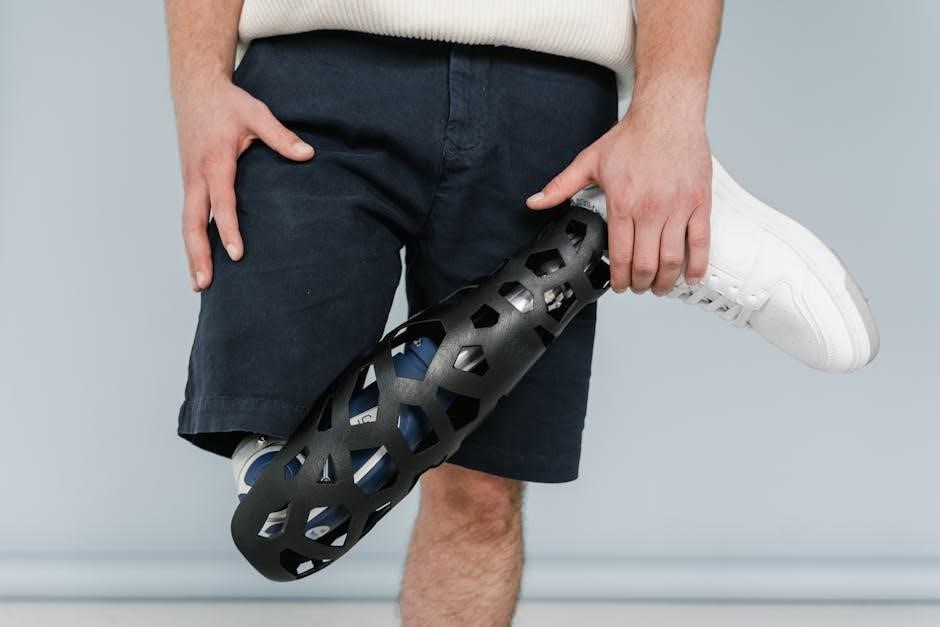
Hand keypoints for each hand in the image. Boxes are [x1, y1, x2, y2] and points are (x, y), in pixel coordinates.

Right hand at [174, 76, 314, 291]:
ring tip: (199, 284)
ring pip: (186, 223)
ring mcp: (189, 180)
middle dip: (198, 254)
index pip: (221, 203)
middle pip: (192, 222)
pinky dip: (192, 239)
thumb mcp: (256, 113)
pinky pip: (188, 215)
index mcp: (215, 162)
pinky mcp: (189, 182)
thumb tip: (308, 154)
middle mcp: (197, 176)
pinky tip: (200, 260)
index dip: (228, 230)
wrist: (195, 88)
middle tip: (204, 283)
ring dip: (192, 254)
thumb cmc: (227, 103)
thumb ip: (281, 136)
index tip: (237, 254)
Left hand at [526, 96, 711, 294]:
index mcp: (622, 204)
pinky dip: (697, 265)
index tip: (619, 285)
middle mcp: (651, 210)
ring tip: (659, 286)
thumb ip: (561, 186)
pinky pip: (701, 242)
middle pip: (646, 264)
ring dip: (665, 281)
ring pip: (673, 259)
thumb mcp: (589, 161)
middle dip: (641, 284)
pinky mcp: (699, 202)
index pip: (620, 256)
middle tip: (638, 288)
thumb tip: (535, 202)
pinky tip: (691, 276)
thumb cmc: (632, 137)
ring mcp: (677, 208)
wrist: (667, 114)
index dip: (619, 278)